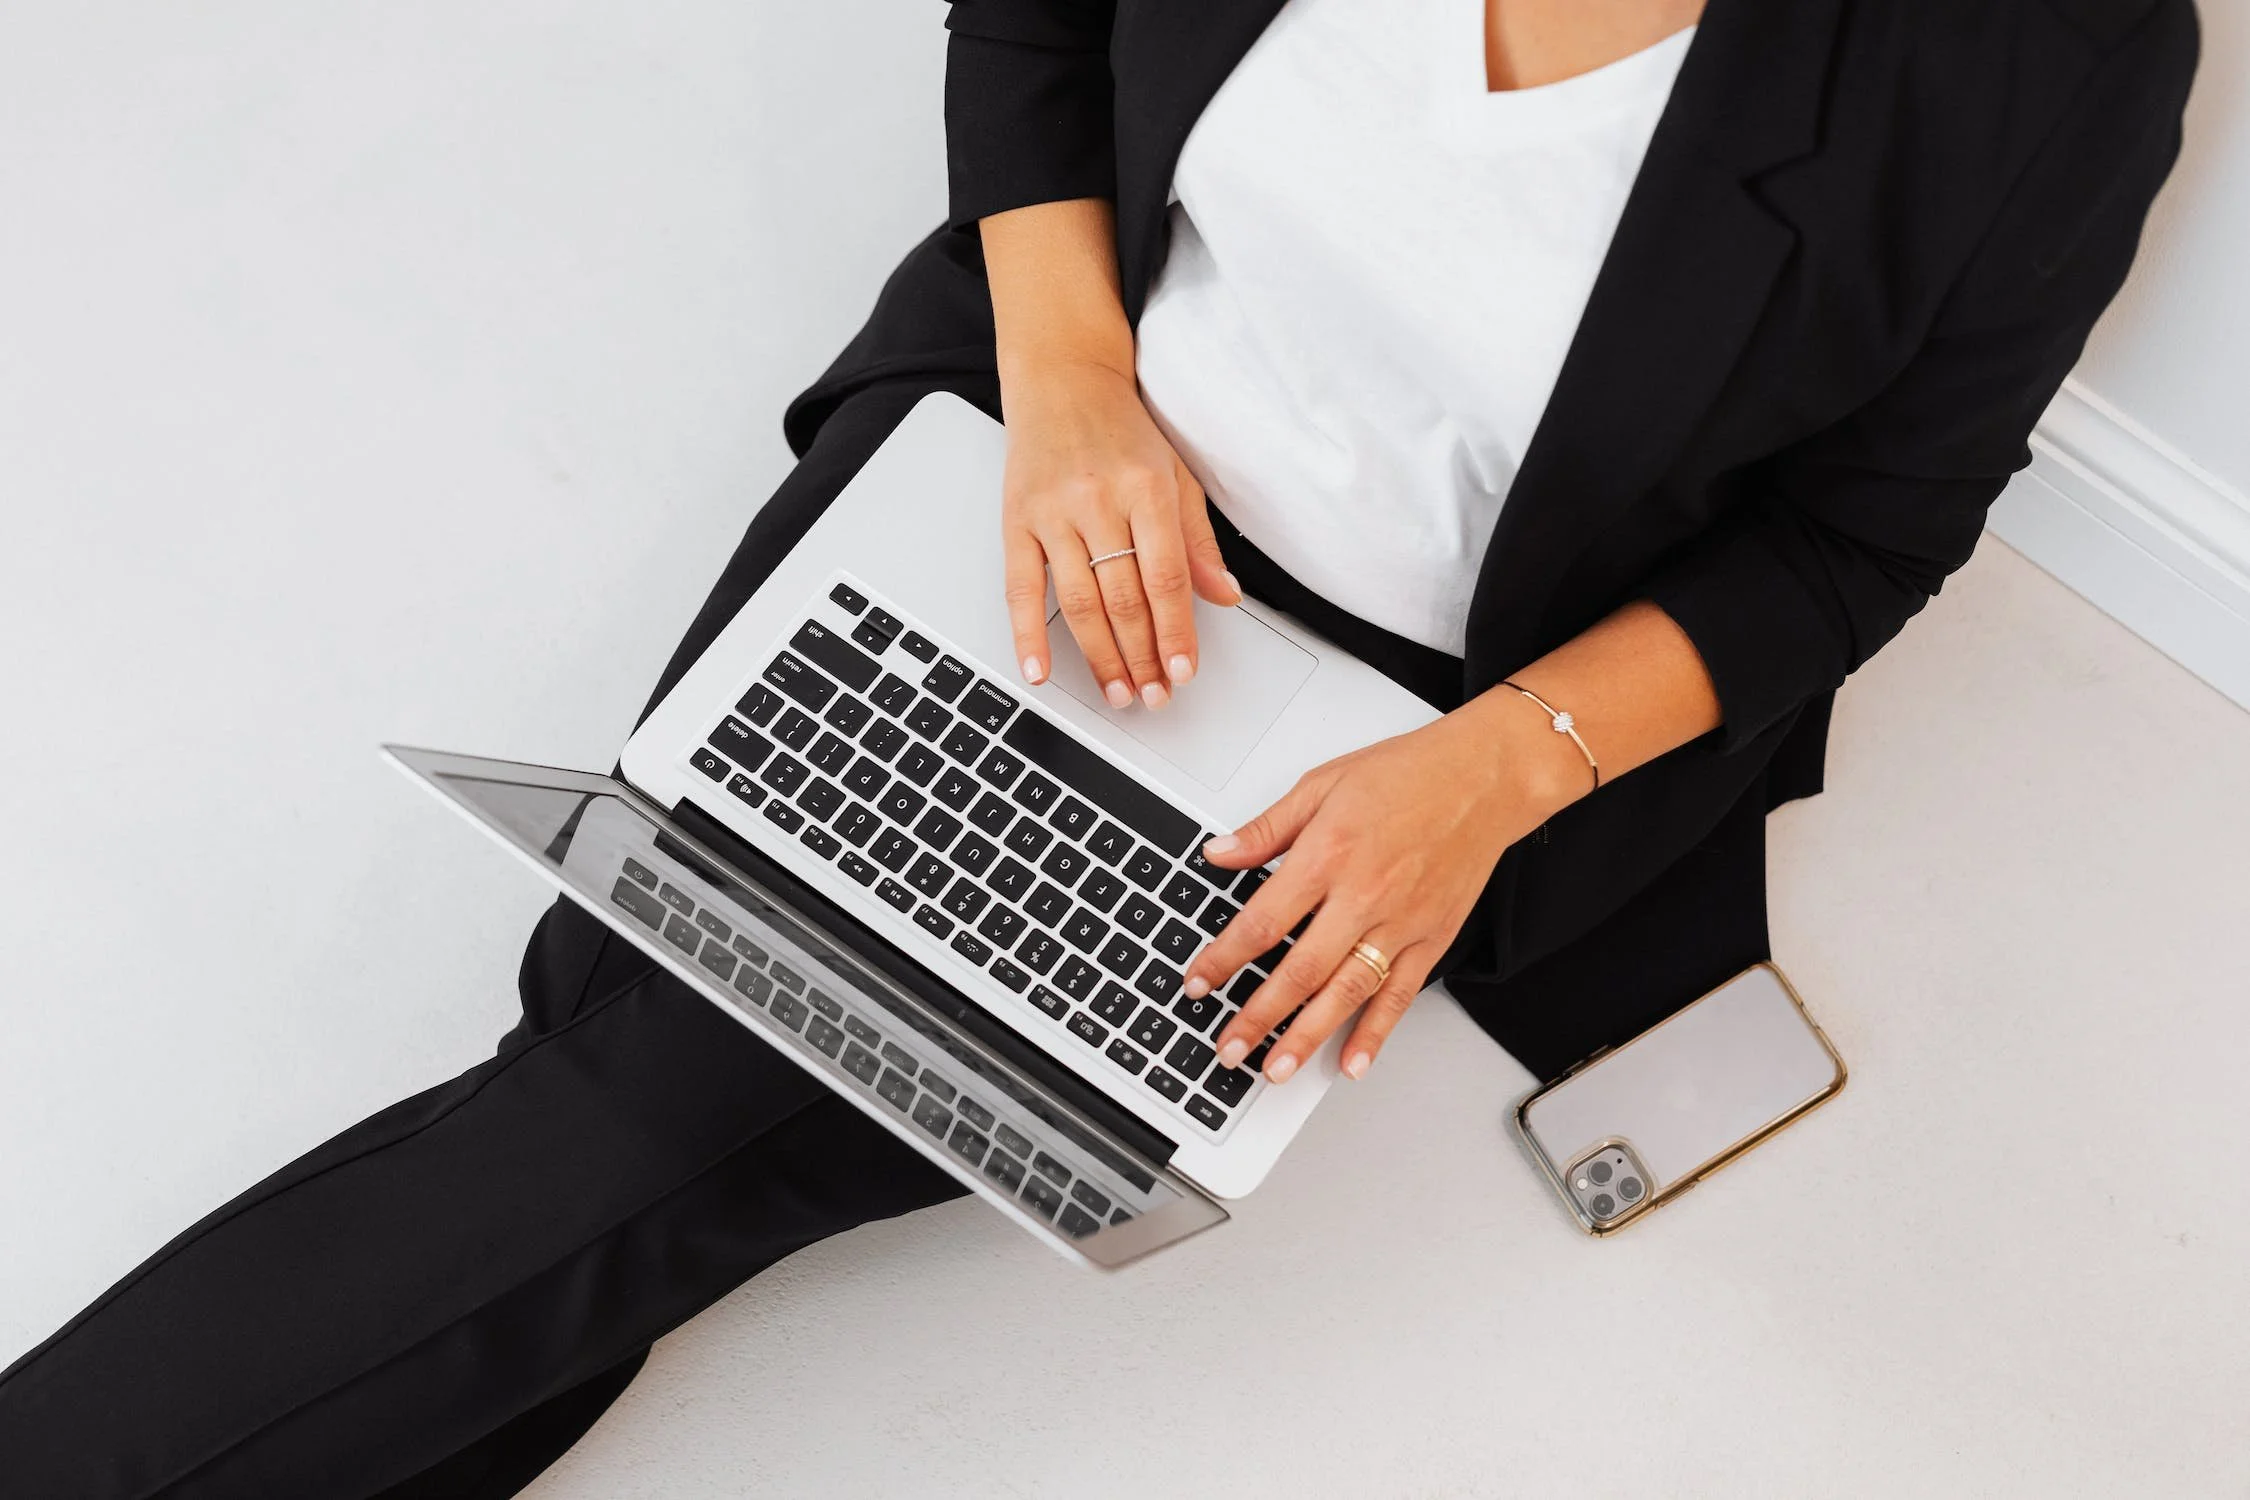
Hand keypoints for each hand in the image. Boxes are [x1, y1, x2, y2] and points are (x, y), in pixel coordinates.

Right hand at [999, 356, 1240, 707]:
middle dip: (1141, 657)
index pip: (1165, 578)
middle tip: (1153, 697)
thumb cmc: (1121, 428)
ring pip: (1079, 602)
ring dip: (1100, 657)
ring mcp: (1053, 512)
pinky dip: (1028, 635)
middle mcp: (1098, 501)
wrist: (1061, 378)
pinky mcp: (1015, 520)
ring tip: (1117, 693)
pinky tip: (1039, 671)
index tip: (1182, 672)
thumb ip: (1197, 540)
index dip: (1175, 633)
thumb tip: (1223, 596)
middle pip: (1123, 599)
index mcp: (1146, 488)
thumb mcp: (1175, 474)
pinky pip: (1021, 588)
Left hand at [1182, 699, 1586, 1082]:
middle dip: (1258, 1017)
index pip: (1262, 922)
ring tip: (1274, 1070)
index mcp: (1328, 855)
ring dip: (1307, 1036)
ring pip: (1346, 993)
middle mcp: (1363, 895)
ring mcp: (1400, 922)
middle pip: (1300, 971)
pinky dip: (1376, 1033)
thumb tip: (1218, 854)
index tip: (1199, 982)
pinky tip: (1351, 1062)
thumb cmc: (1408, 774)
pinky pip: (1400, 995)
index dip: (1224, 959)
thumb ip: (1268, 828)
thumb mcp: (1323, 784)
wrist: (1484, 778)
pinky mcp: (1432, 937)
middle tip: (1228, 1047)